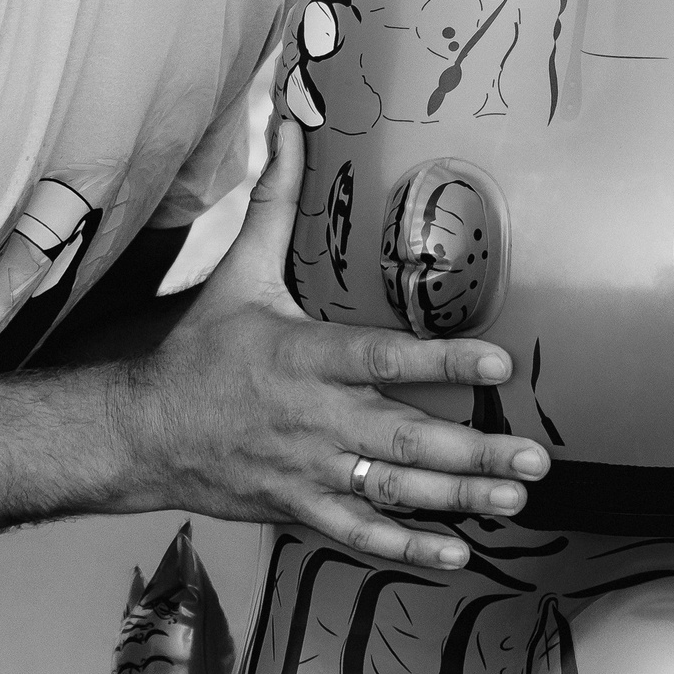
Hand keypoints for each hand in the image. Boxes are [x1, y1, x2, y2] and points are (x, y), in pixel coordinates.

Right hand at [114, 120, 548, 568]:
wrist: (142, 435)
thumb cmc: (200, 352)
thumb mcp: (240, 273)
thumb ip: (277, 203)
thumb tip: (288, 123)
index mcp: (304, 357)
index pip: (382, 359)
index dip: (440, 363)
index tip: (496, 363)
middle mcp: (313, 419)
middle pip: (402, 439)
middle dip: (473, 451)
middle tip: (532, 456)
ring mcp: (309, 471)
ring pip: (393, 490)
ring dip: (457, 497)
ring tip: (514, 500)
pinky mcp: (300, 507)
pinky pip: (359, 533)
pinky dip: (406, 547)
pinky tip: (455, 551)